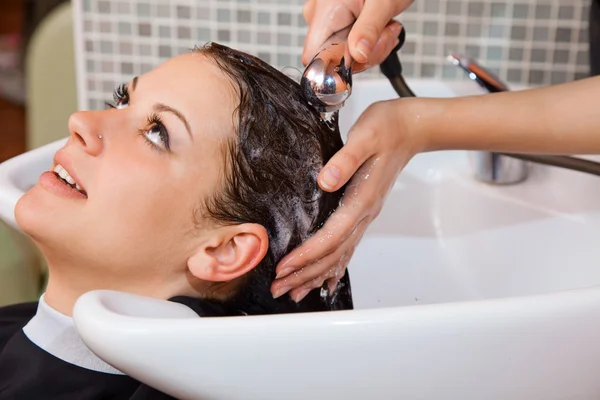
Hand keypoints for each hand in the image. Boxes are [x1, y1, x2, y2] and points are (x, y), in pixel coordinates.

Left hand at [270, 98, 425, 301]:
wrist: (410, 129)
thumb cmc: (386, 128)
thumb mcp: (364, 136)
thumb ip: (346, 159)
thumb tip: (326, 181)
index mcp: (362, 200)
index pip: (331, 236)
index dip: (307, 255)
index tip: (284, 267)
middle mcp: (364, 213)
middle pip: (333, 254)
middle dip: (305, 274)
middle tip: (280, 289)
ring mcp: (365, 215)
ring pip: (339, 254)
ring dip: (316, 275)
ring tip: (295, 291)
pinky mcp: (362, 210)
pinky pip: (347, 246)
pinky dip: (334, 265)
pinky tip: (326, 278)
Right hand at [301, 0, 413, 68]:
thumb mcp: (383, 4)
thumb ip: (369, 30)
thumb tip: (358, 56)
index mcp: (324, 11)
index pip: (314, 57)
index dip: (337, 66)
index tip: (363, 56)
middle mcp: (319, 15)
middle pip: (332, 57)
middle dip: (363, 55)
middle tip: (385, 35)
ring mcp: (326, 18)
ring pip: (342, 53)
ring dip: (369, 48)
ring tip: (386, 27)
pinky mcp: (335, 20)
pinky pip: (347, 43)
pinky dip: (367, 41)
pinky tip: (379, 28)